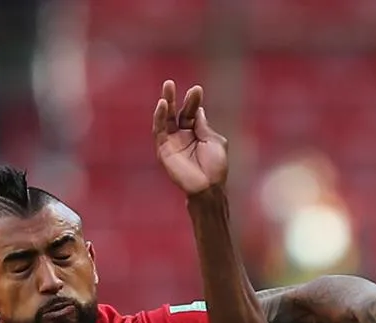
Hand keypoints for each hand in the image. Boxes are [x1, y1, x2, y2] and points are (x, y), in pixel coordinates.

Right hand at [153, 80, 226, 195]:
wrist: (209, 187)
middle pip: (177, 113)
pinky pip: (159, 131)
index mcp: (197, 133)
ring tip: (167, 88)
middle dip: (174, 98)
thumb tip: (199, 110)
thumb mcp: (214, 141)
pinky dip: (159, 117)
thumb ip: (204, 126)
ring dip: (165, 103)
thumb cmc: (216, 167)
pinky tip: (162, 105)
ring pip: (166, 119)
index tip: (197, 90)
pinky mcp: (164, 149)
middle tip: (170, 83)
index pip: (192, 113)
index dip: (193, 101)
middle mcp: (183, 136)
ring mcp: (173, 142)